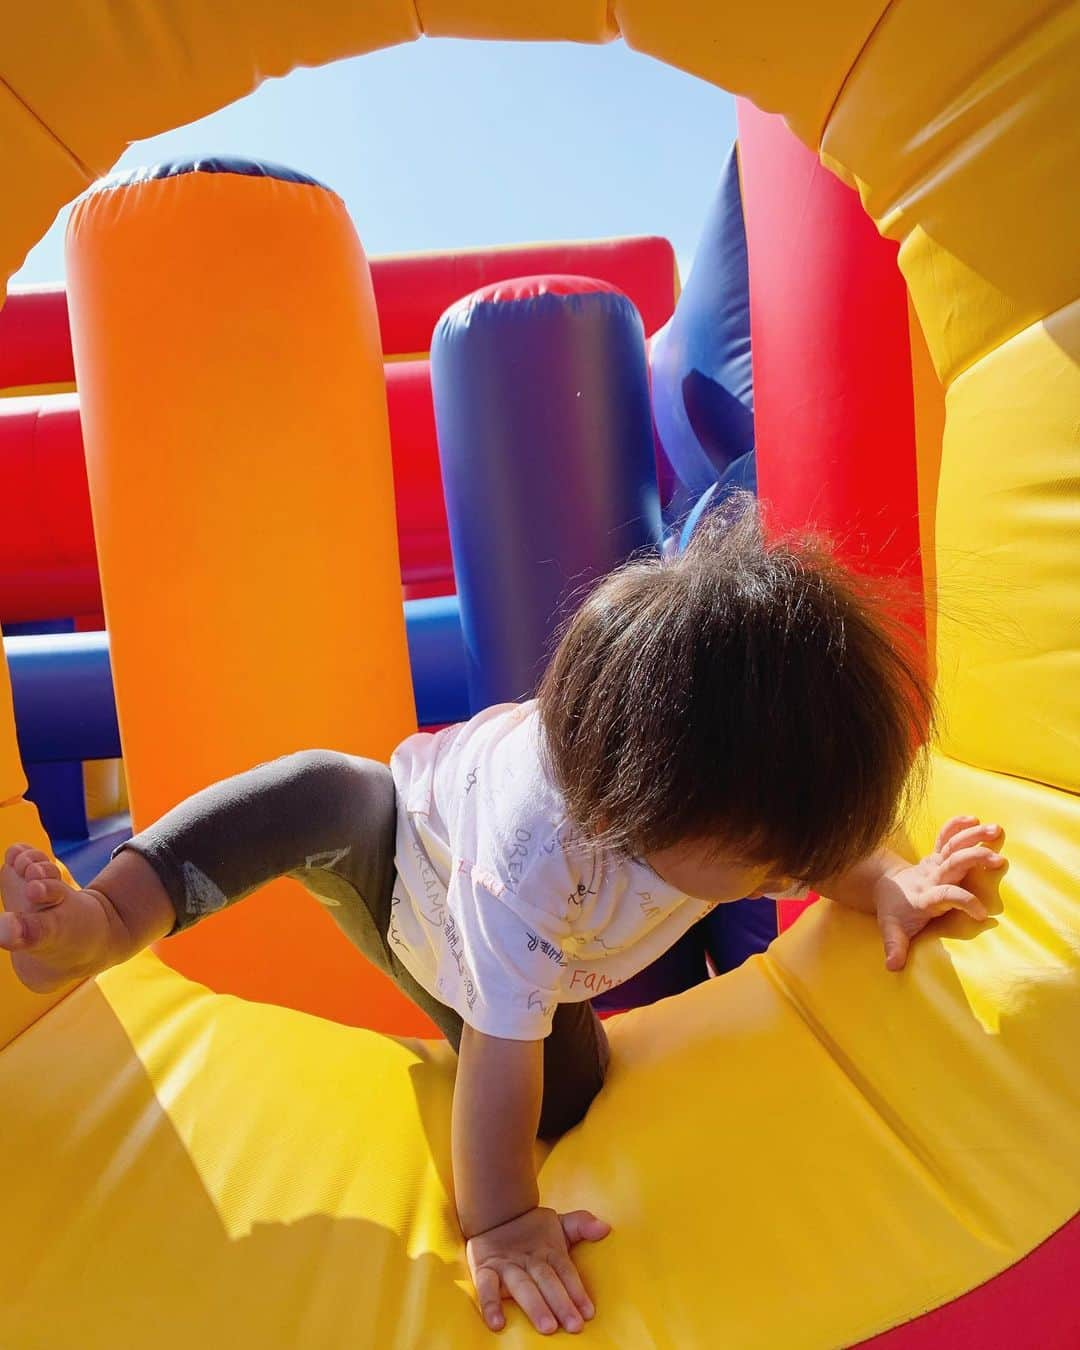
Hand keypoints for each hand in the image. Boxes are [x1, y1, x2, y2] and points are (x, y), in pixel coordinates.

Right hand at [466, 1205, 610, 1334]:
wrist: (495, 1212)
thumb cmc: (533, 1230)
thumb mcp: (559, 1224)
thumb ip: (581, 1225)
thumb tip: (605, 1228)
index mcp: (549, 1250)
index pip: (566, 1270)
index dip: (577, 1290)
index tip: (589, 1313)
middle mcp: (529, 1258)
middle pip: (547, 1280)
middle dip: (561, 1302)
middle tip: (574, 1326)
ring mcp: (507, 1264)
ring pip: (522, 1286)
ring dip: (534, 1306)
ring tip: (547, 1327)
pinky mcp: (485, 1270)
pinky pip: (486, 1288)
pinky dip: (490, 1304)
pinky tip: (498, 1324)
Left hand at [873, 816, 1005, 970]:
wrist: (883, 887)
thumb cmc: (894, 912)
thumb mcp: (892, 930)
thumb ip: (894, 946)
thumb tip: (893, 966)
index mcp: (925, 897)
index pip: (945, 896)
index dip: (963, 902)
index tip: (983, 914)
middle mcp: (930, 877)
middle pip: (952, 864)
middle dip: (973, 860)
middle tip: (999, 859)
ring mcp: (933, 863)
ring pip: (952, 846)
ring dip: (973, 836)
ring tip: (996, 830)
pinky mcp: (936, 855)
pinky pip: (946, 837)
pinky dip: (957, 826)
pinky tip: (974, 818)